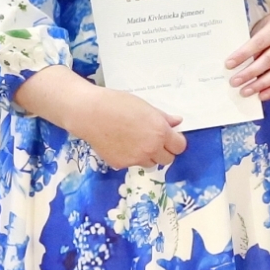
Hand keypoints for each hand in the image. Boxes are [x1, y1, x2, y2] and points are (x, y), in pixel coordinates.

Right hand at [70, 86, 187, 169]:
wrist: (90, 114)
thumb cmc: (118, 104)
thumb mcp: (146, 107)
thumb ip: (163, 118)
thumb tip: (177, 122)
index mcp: (160, 132)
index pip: (179, 147)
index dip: (176, 142)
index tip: (170, 137)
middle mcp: (150, 149)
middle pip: (167, 159)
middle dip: (164, 151)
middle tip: (154, 141)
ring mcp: (135, 159)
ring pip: (150, 164)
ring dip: (148, 156)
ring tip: (136, 142)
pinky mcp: (120, 164)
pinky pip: (132, 164)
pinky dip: (130, 157)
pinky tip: (121, 144)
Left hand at [226, 0, 269, 99]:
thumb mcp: (261, 27)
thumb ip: (252, 42)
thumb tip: (235, 64)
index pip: (259, 42)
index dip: (244, 54)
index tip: (229, 64)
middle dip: (250, 73)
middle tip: (235, 82)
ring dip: (260, 85)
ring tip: (245, 91)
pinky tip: (261, 95)